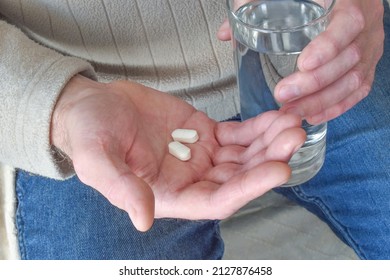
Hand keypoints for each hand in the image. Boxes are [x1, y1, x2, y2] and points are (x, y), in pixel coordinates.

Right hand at [52, 75, 304, 230]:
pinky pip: (239, 135)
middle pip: (239, 177)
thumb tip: (142, 219)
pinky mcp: (205, 133)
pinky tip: (276, 117)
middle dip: (268, 160)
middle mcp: (190, 180)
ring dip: (269, 142)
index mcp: (169, 196)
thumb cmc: (88, 133)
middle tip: (294, 137)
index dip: (248, 188)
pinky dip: (259, 127)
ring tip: (293, 123)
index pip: (216, 200)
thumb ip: (120, 187)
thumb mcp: (95, 160)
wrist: (92, 106)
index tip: (278, 169)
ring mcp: (201, 156)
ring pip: (245, 155)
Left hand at [218, 0, 384, 123]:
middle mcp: (366, 27)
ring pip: (354, 80)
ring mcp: (371, 48)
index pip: (348, 24)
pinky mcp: (368, 66)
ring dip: (321, 100)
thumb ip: (257, 5)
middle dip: (314, 82)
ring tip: (293, 111)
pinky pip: (358, 91)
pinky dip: (337, 106)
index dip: (328, 46)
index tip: (303, 64)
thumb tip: (225, 33)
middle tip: (283, 95)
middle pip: (349, 59)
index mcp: (350, 2)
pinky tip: (314, 115)